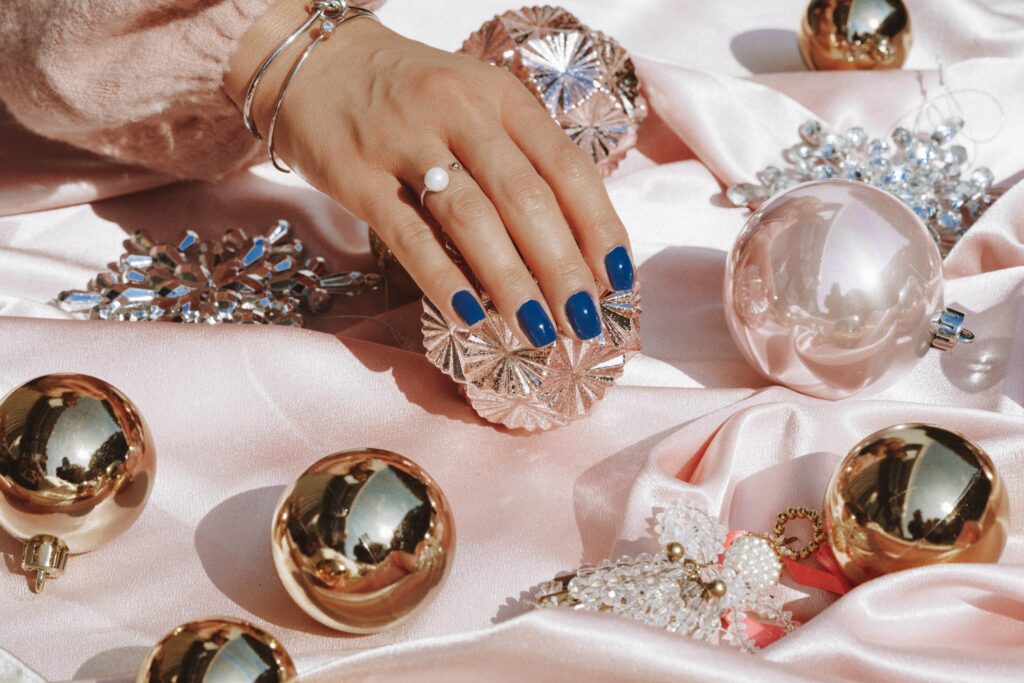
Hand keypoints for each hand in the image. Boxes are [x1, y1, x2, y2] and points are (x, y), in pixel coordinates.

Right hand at [224, 1, 634, 346]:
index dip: (598, 226)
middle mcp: (460, 111)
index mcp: (502, 97)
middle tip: (584, 321)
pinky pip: (407, 235)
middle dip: (562, 266)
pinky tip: (468, 316)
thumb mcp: (479, 107)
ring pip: (471, 218)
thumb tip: (572, 250)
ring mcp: (405, 140)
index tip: (618, 280)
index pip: (565, 166)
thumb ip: (522, 162)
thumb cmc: (414, 98)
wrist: (318, 62)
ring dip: (511, 281)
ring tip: (537, 329)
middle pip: (525, 197)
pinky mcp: (358, 174)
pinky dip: (442, 279)